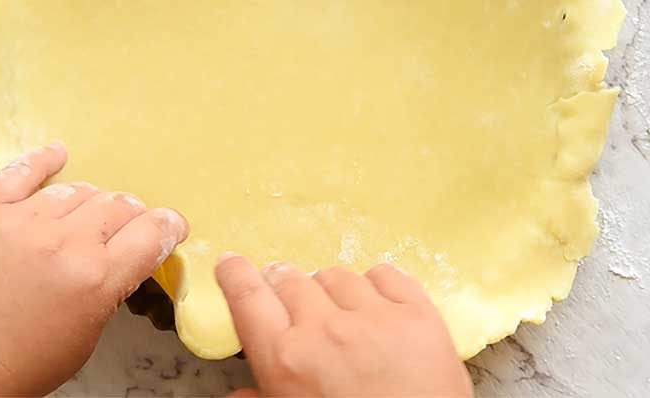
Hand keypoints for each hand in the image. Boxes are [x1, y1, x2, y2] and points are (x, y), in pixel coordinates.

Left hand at [0, 142, 188, 396]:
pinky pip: (21, 171)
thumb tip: (123, 258)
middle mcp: (63, 243)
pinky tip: (57, 155)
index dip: (168, 226)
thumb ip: (109, 291)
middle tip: (126, 226)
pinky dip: (44, 160)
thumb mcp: (83, 340)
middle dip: (130, 215)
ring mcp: (20, 222)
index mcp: (95, 280)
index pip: (151, 233)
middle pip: (117, 205)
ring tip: (84, 214)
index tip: (170, 226)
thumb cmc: (14, 370)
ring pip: (76, 189)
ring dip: (89, 201)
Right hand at [216, 256, 472, 397]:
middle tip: (295, 305)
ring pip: (337, 275)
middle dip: (286, 287)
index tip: (231, 264)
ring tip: (341, 317)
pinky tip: (377, 309)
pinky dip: (376, 286)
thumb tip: (237, 394)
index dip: (235, 274)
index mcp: (285, 359)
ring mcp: (375, 317)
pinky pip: (386, 274)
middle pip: (292, 279)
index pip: (248, 295)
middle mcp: (325, 329)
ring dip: (332, 291)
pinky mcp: (418, 314)